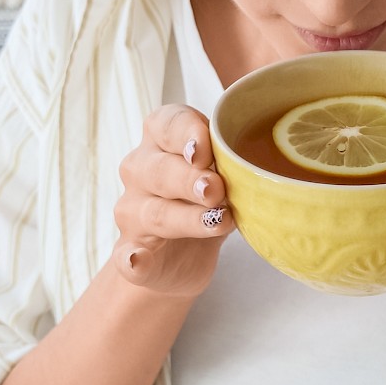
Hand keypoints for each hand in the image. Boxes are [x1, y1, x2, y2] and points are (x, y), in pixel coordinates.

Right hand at [113, 104, 235, 295]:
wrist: (183, 258)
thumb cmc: (205, 201)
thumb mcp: (223, 175)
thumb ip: (233, 164)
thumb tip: (259, 164)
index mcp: (160, 142)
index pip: (166, 124)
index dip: (185, 133)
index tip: (204, 150)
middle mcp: (140, 172)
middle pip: (159, 169)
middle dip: (189, 178)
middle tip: (216, 189)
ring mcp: (133, 214)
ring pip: (154, 212)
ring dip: (185, 218)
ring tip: (215, 222)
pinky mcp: (132, 254)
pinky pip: (126, 257)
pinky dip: (132, 259)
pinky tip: (138, 260)